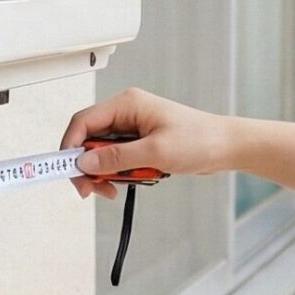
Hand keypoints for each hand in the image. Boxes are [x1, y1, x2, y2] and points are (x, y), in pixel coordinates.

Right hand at [59, 87, 237, 199]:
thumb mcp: (155, 152)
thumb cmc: (200, 140)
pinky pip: (117, 159)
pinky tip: (130, 182)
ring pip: (102, 152)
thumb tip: (85, 163)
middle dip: (88, 167)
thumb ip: (116, 158)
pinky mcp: (140, 142)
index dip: (70, 147)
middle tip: (93, 190)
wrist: (227, 147)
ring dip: (105, 173)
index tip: (68, 171)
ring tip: (117, 188)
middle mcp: (127, 113)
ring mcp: (133, 128)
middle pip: (89, 139)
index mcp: (127, 104)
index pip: (83, 122)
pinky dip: (119, 173)